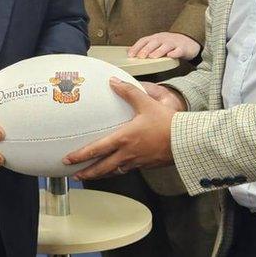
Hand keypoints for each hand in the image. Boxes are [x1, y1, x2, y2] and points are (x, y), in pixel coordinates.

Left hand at [63, 77, 178, 179]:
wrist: (187, 140)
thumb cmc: (167, 123)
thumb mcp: (145, 103)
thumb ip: (128, 91)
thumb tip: (113, 81)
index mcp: (124, 139)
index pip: (96, 150)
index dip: (80, 155)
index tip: (68, 159)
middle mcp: (127, 154)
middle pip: (101, 168)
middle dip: (86, 172)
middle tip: (75, 175)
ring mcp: (136, 162)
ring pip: (113, 172)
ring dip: (100, 174)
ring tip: (90, 175)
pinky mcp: (146, 165)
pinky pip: (126, 170)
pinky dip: (116, 172)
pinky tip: (115, 169)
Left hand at [128, 32, 199, 59]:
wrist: (188, 42)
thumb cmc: (169, 44)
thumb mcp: (157, 44)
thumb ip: (146, 49)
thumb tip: (131, 55)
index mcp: (155, 38)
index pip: (144, 40)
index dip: (137, 47)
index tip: (130, 54)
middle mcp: (163, 39)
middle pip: (154, 42)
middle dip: (146, 49)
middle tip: (140, 56)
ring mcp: (173, 43)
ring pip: (165, 46)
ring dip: (158, 51)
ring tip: (152, 57)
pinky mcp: (183, 48)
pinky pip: (179, 50)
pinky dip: (174, 53)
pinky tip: (170, 55)